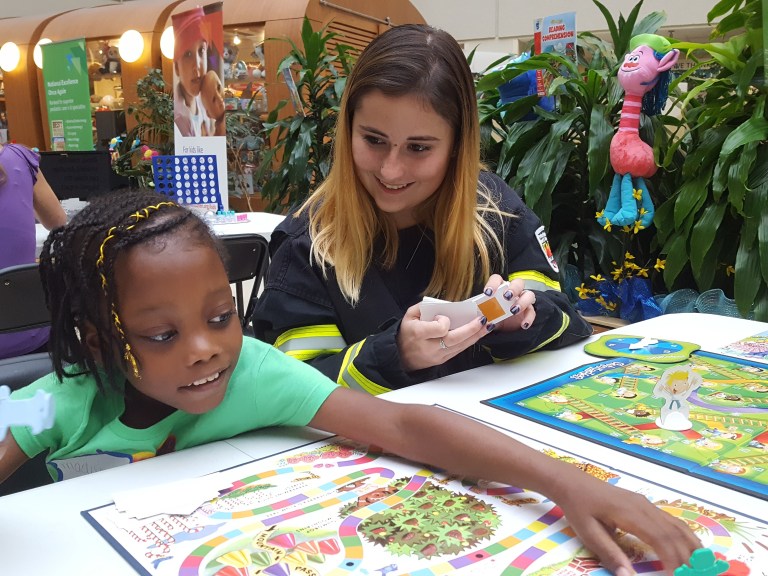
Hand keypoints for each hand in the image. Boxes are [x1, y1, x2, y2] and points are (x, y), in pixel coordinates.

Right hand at [398, 302, 487, 371]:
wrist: (401, 356)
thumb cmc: (407, 333)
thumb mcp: (409, 315)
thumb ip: (424, 307)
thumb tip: (443, 305)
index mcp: (419, 334)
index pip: (438, 329)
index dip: (444, 322)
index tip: (444, 317)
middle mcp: (429, 347)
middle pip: (454, 339)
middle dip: (471, 329)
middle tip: (483, 319)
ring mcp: (437, 356)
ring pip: (460, 346)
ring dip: (475, 336)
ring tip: (487, 325)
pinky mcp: (443, 360)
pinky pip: (459, 350)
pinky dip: (470, 341)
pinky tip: (478, 333)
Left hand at [482, 274, 536, 331]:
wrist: (501, 327)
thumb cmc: (492, 315)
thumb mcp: (487, 314)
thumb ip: (484, 312)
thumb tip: (479, 317)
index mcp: (500, 287)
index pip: (497, 279)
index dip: (493, 284)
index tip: (488, 293)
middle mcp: (514, 291)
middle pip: (518, 283)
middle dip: (513, 289)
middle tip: (507, 297)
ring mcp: (523, 300)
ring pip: (529, 295)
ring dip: (522, 301)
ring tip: (514, 310)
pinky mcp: (529, 311)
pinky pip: (532, 312)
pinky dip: (528, 318)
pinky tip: (523, 325)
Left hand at [555, 474, 700, 574]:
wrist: (572, 482)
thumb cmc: (578, 507)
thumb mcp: (589, 533)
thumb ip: (610, 555)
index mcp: (631, 514)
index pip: (661, 540)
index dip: (674, 562)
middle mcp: (644, 507)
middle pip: (675, 534)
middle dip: (689, 558)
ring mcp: (646, 505)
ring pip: (677, 526)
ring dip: (692, 547)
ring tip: (703, 567)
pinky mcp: (645, 505)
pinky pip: (671, 521)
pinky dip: (685, 536)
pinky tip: (691, 548)